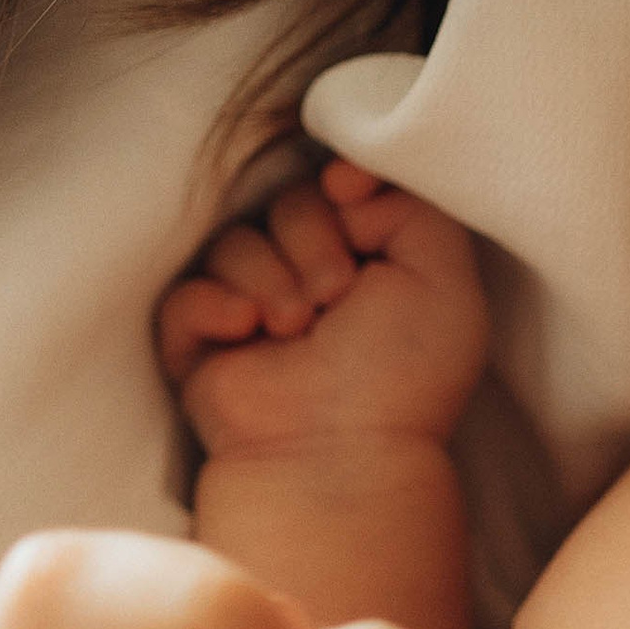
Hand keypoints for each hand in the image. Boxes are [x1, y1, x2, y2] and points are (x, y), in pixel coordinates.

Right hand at [159, 162, 488, 461]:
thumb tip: (344, 178)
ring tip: (297, 329)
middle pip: (286, 202)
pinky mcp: (200, 340)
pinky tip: (247, 334)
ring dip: (271, 279)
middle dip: (312, 240)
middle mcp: (308, 274)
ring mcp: (250, 306)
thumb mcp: (444, 274)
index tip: (353, 202)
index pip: (336, 182)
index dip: (343, 187)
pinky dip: (214, 306)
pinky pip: (185, 293)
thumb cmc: (402, 372)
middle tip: (335, 300)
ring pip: (235, 242)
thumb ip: (414, 202)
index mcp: (367, 257)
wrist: (342, 450)